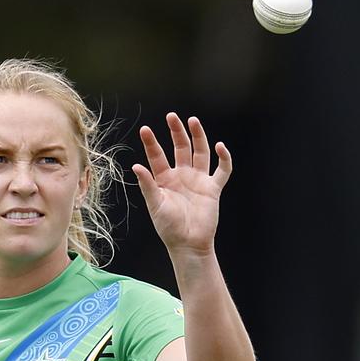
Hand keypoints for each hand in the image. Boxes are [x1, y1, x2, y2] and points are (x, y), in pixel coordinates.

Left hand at [132, 113, 232, 256]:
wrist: (188, 244)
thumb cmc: (169, 228)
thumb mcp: (155, 205)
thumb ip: (147, 185)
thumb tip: (136, 166)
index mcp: (164, 179)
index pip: (157, 156)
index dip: (152, 143)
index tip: (145, 130)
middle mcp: (182, 176)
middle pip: (180, 148)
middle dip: (176, 132)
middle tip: (172, 116)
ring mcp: (198, 180)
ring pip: (200, 152)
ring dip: (198, 137)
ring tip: (193, 121)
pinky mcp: (213, 188)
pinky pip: (222, 170)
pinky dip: (224, 158)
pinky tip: (220, 146)